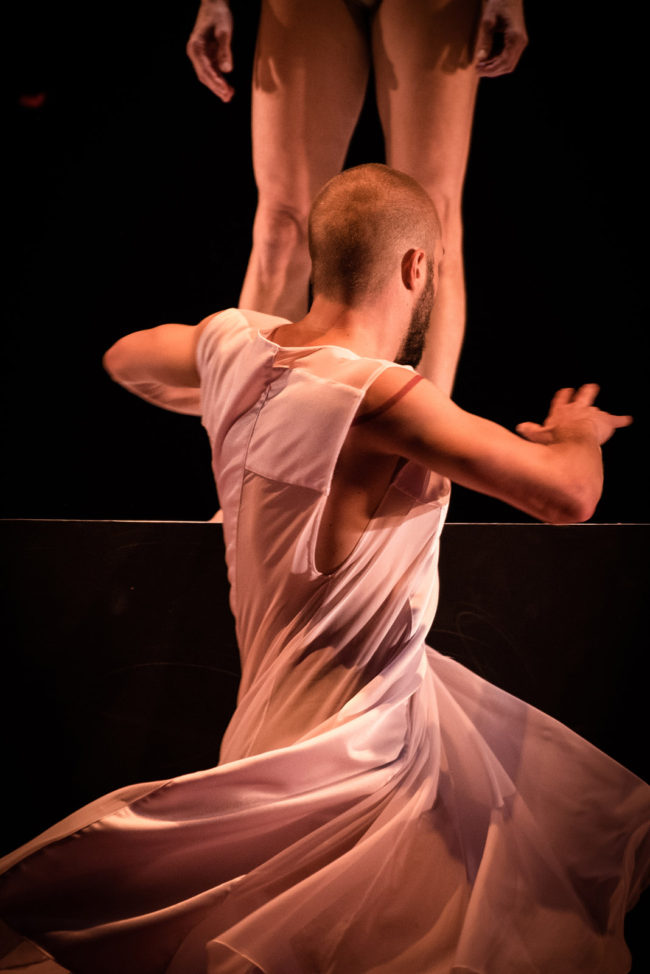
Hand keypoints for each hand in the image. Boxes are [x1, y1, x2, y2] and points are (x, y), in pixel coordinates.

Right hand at [186, 0, 233, 101]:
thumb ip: (225, 50)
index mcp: (195, 47)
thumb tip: (227, 70)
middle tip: (228, 98)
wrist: (214, 3)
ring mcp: (199, 54)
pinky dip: (219, 79)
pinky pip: (211, 70)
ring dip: (217, 86)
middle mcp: (194, 53)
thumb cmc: (219, 15)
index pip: (205, 71)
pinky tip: (228, 87)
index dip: (216, 83)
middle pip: (204, 76)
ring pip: (207, 75)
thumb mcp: (224, 31)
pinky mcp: (205, 54)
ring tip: (229, 96)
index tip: (226, 91)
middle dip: (216, 88)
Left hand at [475, 0, 527, 76]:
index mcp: (515, 37)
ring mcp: (520, 42)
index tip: (477, 70)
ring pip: (508, 64)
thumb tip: (480, 59)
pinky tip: (485, 60)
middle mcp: (521, 42)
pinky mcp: (517, 42)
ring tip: (480, 66)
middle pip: (508, 66)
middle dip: (492, 71)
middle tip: (477, 70)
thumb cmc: (499, 3)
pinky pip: (508, 57)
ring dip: (494, 68)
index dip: (490, 69)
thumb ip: (485, 40)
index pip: (504, 62)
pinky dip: (497, 61)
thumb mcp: (488, 20)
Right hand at [516, 385, 632, 445]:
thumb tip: (520, 426)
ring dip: (601, 413)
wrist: (576, 442)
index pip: (562, 400)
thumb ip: (530, 431)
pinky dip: (621, 420)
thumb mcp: (539, 437)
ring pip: (598, 410)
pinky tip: (627, 419)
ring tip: (605, 413)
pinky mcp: (605, 422)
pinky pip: (616, 420)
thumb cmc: (557, 441)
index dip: (564, 396)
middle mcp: (578, 409)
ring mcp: (592, 414)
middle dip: (587, 392)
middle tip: (590, 387)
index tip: (566, 390)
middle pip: (584, 396)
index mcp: (561, 412)